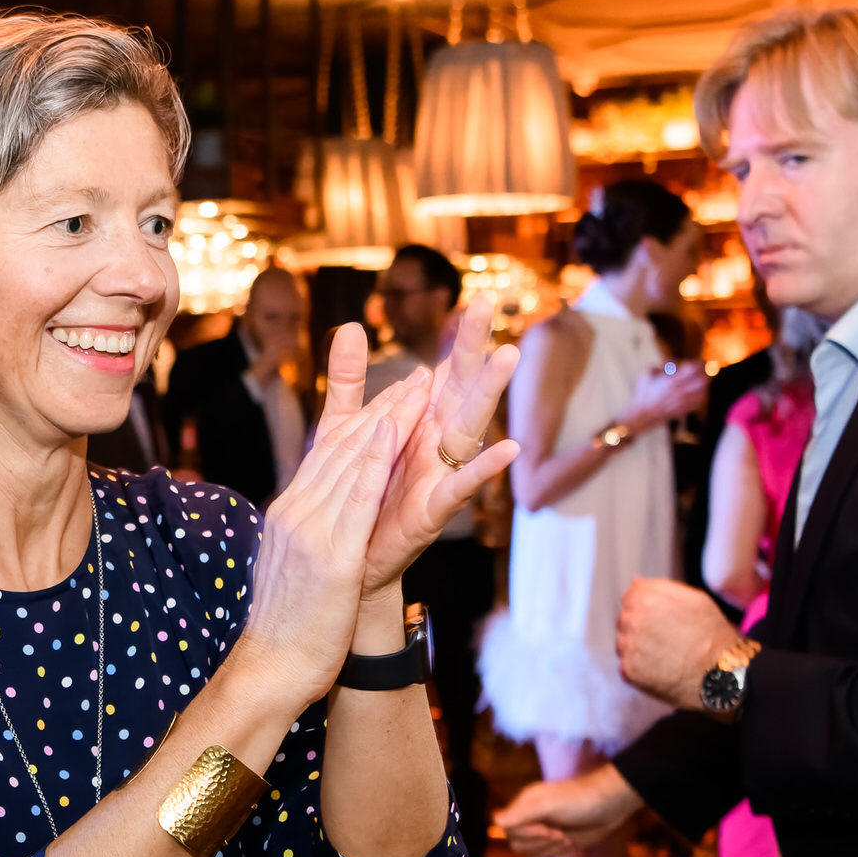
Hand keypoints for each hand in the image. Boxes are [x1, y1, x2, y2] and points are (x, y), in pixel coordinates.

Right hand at [229, 371, 416, 709]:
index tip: (390, 396)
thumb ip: (306, 537)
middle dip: (379, 408)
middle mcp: (295, 513)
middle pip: (339, 448)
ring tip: (415, 388)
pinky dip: (377, 459)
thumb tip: (317, 522)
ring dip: (385, 420)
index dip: (360, 421)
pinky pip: (357, 497)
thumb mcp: (294, 570)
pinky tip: (396, 433)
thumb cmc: (286, 630)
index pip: (325, 456)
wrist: (269, 670)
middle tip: (412, 376)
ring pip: (349, 461)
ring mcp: (309, 532)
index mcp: (288, 516)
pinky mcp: (330, 556)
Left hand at [321, 295, 520, 598]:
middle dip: (477, 349)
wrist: (349, 558)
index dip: (463, 339)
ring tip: (508, 356)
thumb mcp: (347, 429)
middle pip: (462, 389)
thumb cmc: (361, 493)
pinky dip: (486, 468)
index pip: (446, 372)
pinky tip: (510, 448)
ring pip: (470, 426)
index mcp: (421, 423)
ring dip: (488, 391)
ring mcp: (440, 474)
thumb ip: (350, 380)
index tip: (480, 299)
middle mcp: (437, 443)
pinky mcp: (434, 509)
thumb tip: (349, 326)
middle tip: (494, 309)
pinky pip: (462, 486)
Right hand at [497, 765, 643, 856]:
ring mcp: (544, 831)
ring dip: (551, 851)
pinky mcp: (557, 843)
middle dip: (541, 844)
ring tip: (568, 838)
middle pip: (518, 844)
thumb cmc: (580, 799)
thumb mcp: (548, 804)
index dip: (527, 834)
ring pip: (531, 854)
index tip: (550, 828)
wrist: (611, 805)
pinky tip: (569, 850)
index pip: (508, 829)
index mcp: (525, 805)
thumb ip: (522, 813)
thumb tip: (495, 821)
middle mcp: (531, 818)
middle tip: (562, 835)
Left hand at [615, 577, 741, 710]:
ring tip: (665, 654)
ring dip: (638, 647)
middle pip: (625, 620)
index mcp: (646, 599)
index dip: (647, 608)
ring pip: (624, 643)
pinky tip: (661, 668)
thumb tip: (637, 582)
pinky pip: (627, 665)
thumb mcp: (694, 599)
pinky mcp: (628, 670)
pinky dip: (640, 667)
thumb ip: (661, 587)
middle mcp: (632, 621)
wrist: (720, 672)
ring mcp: (628, 647)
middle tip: (666, 638)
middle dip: (640, 627)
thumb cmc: (711, 634)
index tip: (661, 619)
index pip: (630, 598)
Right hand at [621, 364, 709, 428]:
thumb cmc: (643, 394)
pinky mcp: (684, 410)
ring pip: (704, 391)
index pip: (693, 369)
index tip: (702, 361)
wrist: (643, 415)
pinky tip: (700, 393)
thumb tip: (671, 363)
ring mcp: (683, 402)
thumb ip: (659, 367)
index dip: (700, 363)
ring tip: (704, 380)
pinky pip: (700, 402)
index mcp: (672, 380)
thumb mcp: (647, 375)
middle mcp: (680, 391)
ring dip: (705, 384)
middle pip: (703, 380)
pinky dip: (702, 396)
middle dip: (707, 373)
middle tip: (707, 370)